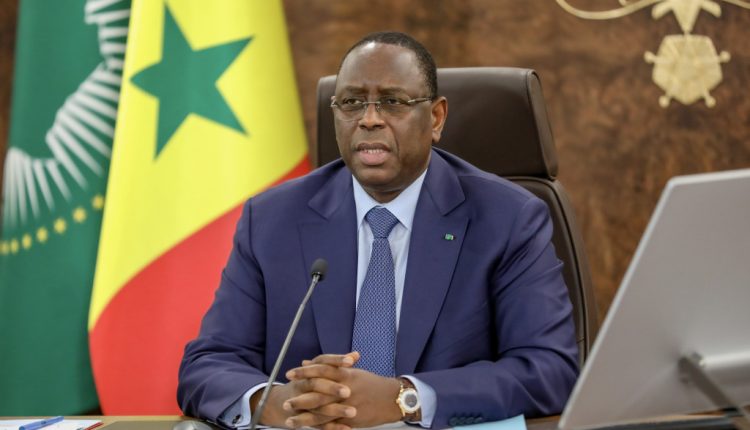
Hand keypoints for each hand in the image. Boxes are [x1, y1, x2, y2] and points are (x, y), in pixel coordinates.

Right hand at [250, 355, 355, 428]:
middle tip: (348, 392)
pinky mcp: (304, 418)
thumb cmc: (307, 384)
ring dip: (335, 410)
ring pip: (317, 406)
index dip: (336, 360)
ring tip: (353, 412)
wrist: (281, 403)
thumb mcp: (318, 371)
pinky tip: (347, 428)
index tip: (351, 361)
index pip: (321, 362)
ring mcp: (300, 402)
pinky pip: (318, 424)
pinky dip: (332, 427)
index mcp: (308, 371)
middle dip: (332, 388)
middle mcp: (302, 385)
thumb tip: (356, 355)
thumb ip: (338, 365)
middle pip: (316, 384)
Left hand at [286, 352, 402, 428]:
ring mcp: (348, 406)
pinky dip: (319, 427)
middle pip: (319, 394)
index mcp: (346, 374)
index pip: (322, 370)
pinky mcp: (351, 420)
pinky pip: (333, 424)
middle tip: (285, 403)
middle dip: (300, 399)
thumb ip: (329, 367)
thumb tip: (306, 362)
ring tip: (289, 420)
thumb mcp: (352, 371)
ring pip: (323, 413)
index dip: (305, 372)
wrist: (393, 398)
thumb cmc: (372, 384)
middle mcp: (346, 389)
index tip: (290, 374)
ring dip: (305, 418)